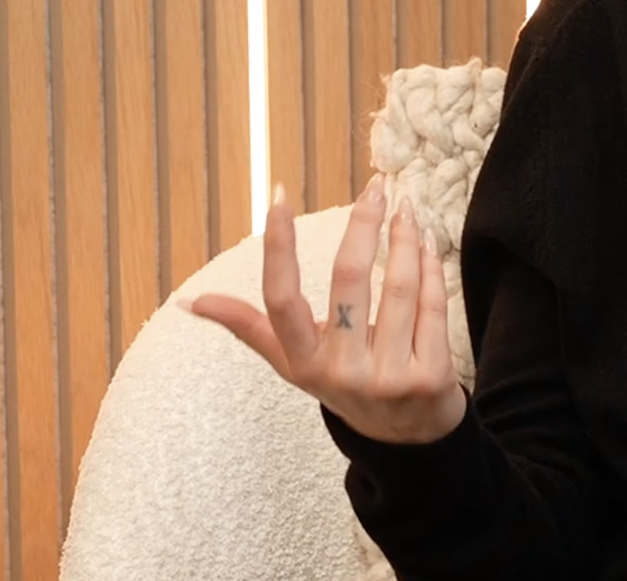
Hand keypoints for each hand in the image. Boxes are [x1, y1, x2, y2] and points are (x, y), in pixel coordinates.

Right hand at [190, 174, 467, 444]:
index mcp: (303, 363)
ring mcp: (388, 378)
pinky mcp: (431, 378)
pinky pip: (433, 307)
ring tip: (405, 208)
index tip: (278, 197)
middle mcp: (342, 373)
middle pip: (349, 281)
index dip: (278, 247)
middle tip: (375, 186)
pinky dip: (432, 269)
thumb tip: (193, 302)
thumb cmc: (345, 383)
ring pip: (399, 289)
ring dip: (405, 240)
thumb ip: (251, 328)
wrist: (408, 439)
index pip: (281, 299)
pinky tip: (428, 245)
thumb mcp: (295, 363)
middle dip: (363, 225)